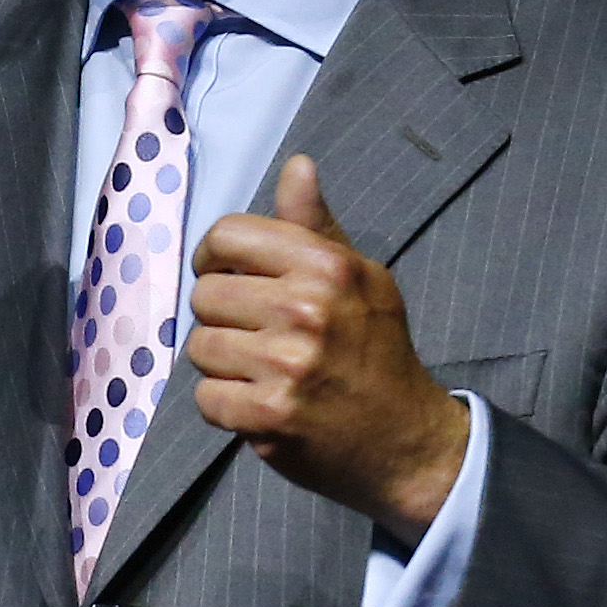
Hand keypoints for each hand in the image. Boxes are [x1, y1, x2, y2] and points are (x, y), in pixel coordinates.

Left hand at [186, 154, 467, 538]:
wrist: (408, 441)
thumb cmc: (375, 352)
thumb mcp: (358, 279)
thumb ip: (315, 227)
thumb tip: (297, 165)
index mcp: (328, 267)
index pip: (228, 234)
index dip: (217, 258)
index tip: (231, 278)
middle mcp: (308, 310)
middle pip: (205, 294)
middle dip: (223, 318)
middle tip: (261, 338)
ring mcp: (288, 365)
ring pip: (199, 346)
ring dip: (223, 365)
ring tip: (265, 373)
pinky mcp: (269, 415)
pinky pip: (205, 398)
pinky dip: (226, 407)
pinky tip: (262, 405)